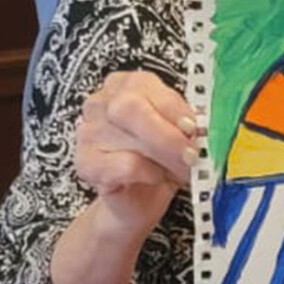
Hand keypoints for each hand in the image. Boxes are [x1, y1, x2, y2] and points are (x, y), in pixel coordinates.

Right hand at [73, 71, 201, 233]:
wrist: (141, 198)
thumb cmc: (161, 159)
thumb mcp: (180, 133)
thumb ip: (185, 123)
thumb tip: (198, 127)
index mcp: (125, 85)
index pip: (144, 85)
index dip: (174, 108)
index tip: (194, 129)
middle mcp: (101, 103)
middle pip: (129, 106)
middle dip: (167, 133)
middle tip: (190, 153)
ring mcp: (88, 132)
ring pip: (128, 137)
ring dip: (163, 157)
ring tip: (178, 168)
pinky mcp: (85, 163)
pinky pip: (124, 165)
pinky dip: (148, 172)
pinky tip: (154, 176)